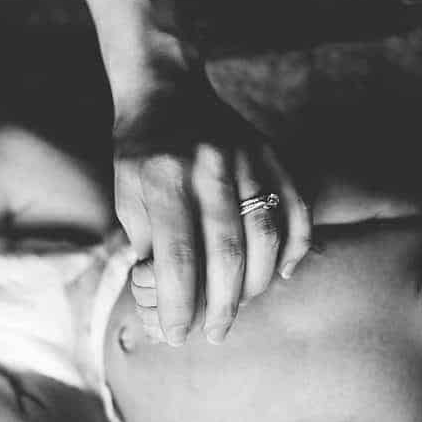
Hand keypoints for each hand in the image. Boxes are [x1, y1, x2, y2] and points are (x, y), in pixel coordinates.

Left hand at [113, 72, 311, 345]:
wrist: (166, 88)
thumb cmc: (139, 151)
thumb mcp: (125, 194)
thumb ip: (146, 244)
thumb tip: (168, 298)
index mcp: (164, 176)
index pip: (177, 257)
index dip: (179, 304)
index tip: (177, 334)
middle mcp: (209, 166)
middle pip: (228, 253)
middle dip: (222, 305)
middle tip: (214, 333)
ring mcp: (247, 157)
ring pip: (267, 235)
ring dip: (257, 284)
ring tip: (241, 308)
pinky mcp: (271, 154)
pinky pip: (295, 207)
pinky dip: (295, 246)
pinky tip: (282, 274)